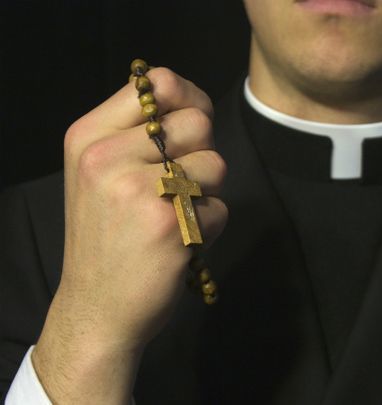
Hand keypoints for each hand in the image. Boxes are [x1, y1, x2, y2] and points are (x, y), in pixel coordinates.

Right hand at [32, 67, 226, 403]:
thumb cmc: (106, 237)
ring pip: (215, 164)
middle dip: (201, 154)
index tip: (190, 126)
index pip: (157, 83)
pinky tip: (179, 243)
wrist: (97, 308)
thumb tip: (192, 101)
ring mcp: (138, 191)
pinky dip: (209, 227)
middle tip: (177, 187)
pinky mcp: (169, 225)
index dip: (188, 99)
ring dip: (207, 193)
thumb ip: (137, 134)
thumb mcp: (99, 174)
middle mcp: (107, 157)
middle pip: (198, 123)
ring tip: (175, 215)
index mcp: (88, 136)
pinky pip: (219, 207)